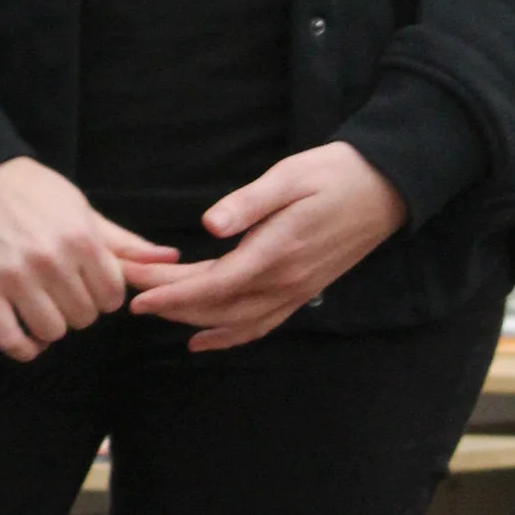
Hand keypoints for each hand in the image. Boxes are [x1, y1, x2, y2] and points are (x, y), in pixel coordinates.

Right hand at [0, 157, 176, 362]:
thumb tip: (170, 258)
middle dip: (79, 309)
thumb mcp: (83, 209)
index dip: (104, 295)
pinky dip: (24, 348)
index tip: (89, 286)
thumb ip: (124, 243)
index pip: (112, 296)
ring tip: (44, 307)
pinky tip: (27, 337)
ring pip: (52, 331)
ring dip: (52, 326)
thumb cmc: (32, 190)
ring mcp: (15, 277)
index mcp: (81, 239)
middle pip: (84, 316)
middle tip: (63, 293)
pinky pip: (10, 340)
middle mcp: (51, 261)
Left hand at [124, 141, 406, 351]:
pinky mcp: (302, 292)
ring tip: (154, 312)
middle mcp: (285, 282)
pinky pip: (260, 326)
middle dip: (169, 304)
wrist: (386, 189)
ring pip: (234, 322)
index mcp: (277, 253)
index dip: (171, 293)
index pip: (213, 286)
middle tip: (129, 294)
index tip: (136, 294)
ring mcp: (296, 292)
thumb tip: (211, 225)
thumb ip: (248, 203)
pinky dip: (228, 337)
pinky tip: (202, 340)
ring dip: (192, 320)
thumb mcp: (289, 176)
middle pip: (216, 307)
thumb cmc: (334, 175)